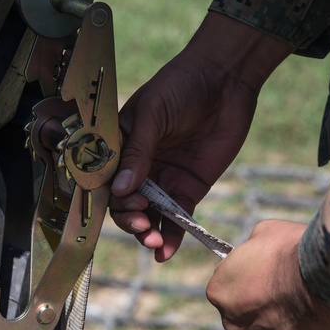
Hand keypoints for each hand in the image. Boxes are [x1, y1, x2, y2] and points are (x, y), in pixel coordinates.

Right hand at [110, 12, 292, 260]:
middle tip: (142, 224)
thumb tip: (119, 189)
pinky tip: (166, 251)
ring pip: (148, 215)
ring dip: (147, 232)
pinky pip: (176, 218)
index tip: (127, 201)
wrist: (225, 78)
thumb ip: (139, 151)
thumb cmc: (181, 85)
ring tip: (154, 242)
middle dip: (129, 218)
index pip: (104, 178)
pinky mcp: (188, 188)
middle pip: (123, 202)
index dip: (110, 196)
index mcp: (120, 144)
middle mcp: (137, 166)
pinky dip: (171, 236)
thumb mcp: (153, 113)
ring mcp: (163, 178)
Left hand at [206, 220, 329, 329]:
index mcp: (220, 292)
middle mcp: (233, 323)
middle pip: (247, 313)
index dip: (249, 276)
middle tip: (290, 288)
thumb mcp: (265, 233)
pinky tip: (318, 321)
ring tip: (310, 303)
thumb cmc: (293, 252)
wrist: (326, 282)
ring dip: (285, 321)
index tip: (268, 270)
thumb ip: (254, 248)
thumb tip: (259, 253)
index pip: (228, 285)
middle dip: (264, 303)